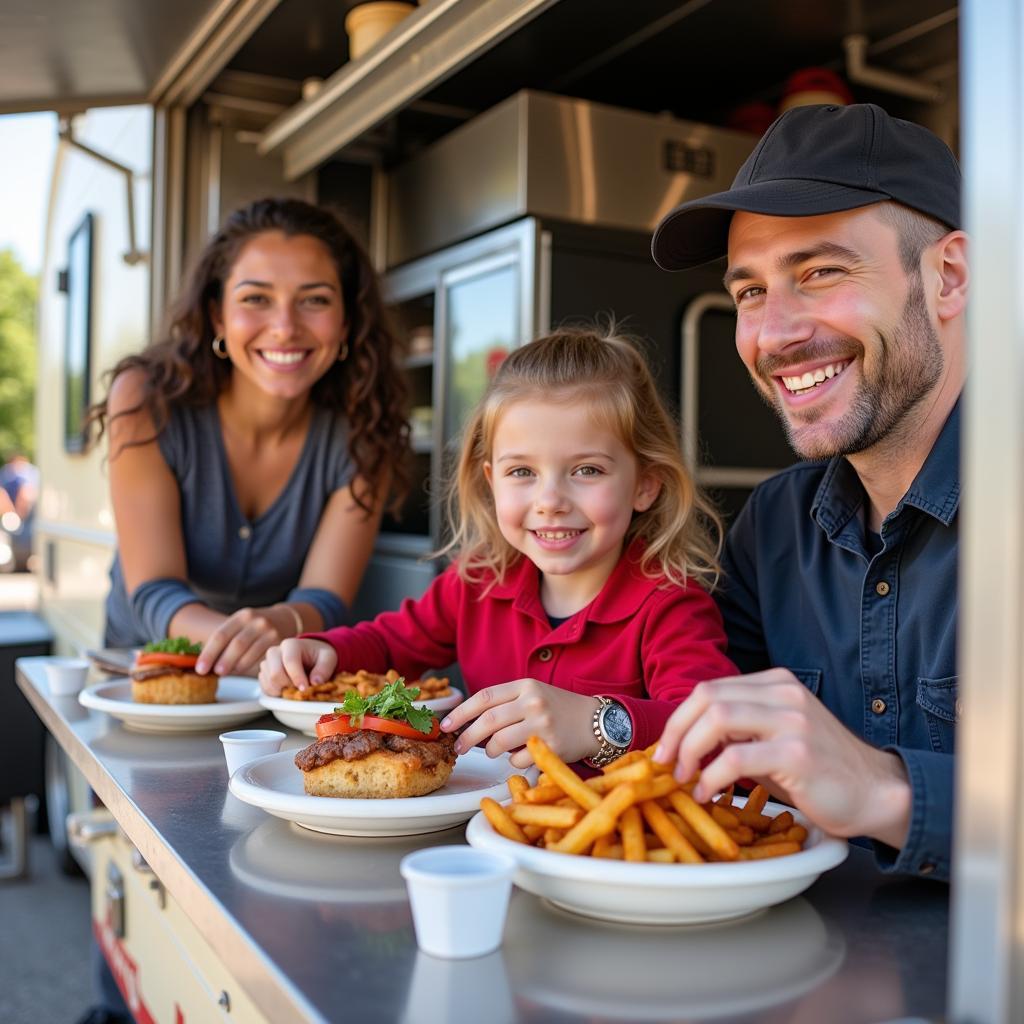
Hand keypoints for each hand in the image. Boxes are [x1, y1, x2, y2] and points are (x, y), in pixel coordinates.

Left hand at [195, 605, 292, 676]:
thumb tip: (204, 664)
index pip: (221, 635)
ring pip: (249, 654)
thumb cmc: (254, 627)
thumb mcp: (241, 625)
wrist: (284, 619)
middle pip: (236, 645)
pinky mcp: (279, 642)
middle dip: (223, 661)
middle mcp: (256, 622)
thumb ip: (225, 640)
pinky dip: (249, 666)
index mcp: (241, 616)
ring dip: (235, 667)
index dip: (209, 653)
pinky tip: (241, 670)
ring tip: (227, 674)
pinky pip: (261, 659)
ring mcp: (269, 632)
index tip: (200, 669)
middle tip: (215, 673)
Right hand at [258, 638, 336, 695]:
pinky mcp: (264, 673)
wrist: (310, 654)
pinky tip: (287, 690)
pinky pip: (264, 687)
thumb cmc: (319, 656)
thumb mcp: (328, 658)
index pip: (290, 661)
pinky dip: (275, 693)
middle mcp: (275, 651)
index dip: (297, 678)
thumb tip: (315, 682)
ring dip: (282, 690)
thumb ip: (324, 669)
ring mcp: (267, 663)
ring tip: (295, 688)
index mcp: (291, 645)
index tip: (305, 689)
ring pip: (268, 682)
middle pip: (275, 674)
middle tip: (301, 689)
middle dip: (289, 686)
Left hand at [440, 679, 599, 768]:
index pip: (484, 697)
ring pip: (499, 743)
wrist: (595, 722)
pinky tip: (521, 755)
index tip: (446, 725)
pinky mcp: (551, 747)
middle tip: (458, 747)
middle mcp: (533, 702)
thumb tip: (467, 722)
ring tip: (493, 751)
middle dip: (466, 737)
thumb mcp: (533, 694)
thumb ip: (504, 703)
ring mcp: (543, 725)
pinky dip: (513, 761)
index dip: (460, 713)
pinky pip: (517, 760)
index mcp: (525, 685)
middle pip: (487, 721)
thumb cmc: (558, 709)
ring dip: (490, 751)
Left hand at [652, 669, 911, 846]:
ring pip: (718, 719)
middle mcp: (783, 693)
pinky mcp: (798, 753)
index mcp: (775, 684)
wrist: (876, 793)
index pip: (710, 689)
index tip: (665, 747)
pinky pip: (737, 757)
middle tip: (665, 762)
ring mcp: (792, 720)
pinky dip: (712, 776)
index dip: (679, 718)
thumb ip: (738, 731)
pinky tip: (708, 792)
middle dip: (677, 730)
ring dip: (690, 750)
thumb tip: (685, 742)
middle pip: (707, 697)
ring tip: (685, 777)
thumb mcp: (775, 738)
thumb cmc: (821, 771)